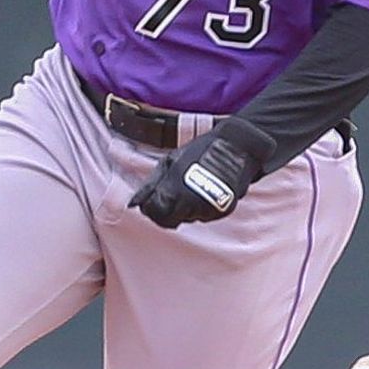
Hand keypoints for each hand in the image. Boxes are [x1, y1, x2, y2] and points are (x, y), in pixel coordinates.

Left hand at [127, 119, 274, 227]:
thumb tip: (133, 204)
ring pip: (186, 219)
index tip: (152, 200)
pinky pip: (203, 216)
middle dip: (165, 212)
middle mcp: (190, 202)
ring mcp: (207, 208)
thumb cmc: (199, 151)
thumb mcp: (169, 162)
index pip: (153, 213)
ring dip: (183, 209)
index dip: (150, 208)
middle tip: (169, 196)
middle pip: (168, 221)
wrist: (235, 147)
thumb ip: (150, 185)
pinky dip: (199, 208)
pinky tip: (202, 190)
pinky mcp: (220, 211)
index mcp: (174, 188)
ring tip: (190, 187)